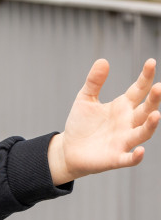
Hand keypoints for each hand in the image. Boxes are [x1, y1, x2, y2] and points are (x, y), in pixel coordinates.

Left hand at [48, 58, 160, 184]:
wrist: (68, 149)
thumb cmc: (81, 124)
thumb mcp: (85, 99)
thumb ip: (94, 82)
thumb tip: (103, 60)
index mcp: (123, 106)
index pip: (139, 90)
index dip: (146, 77)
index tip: (151, 62)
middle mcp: (128, 122)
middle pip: (146, 110)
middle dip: (154, 100)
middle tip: (159, 87)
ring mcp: (124, 140)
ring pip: (143, 133)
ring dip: (151, 125)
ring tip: (156, 114)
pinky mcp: (116, 157)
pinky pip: (129, 159)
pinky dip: (136, 156)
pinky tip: (141, 151)